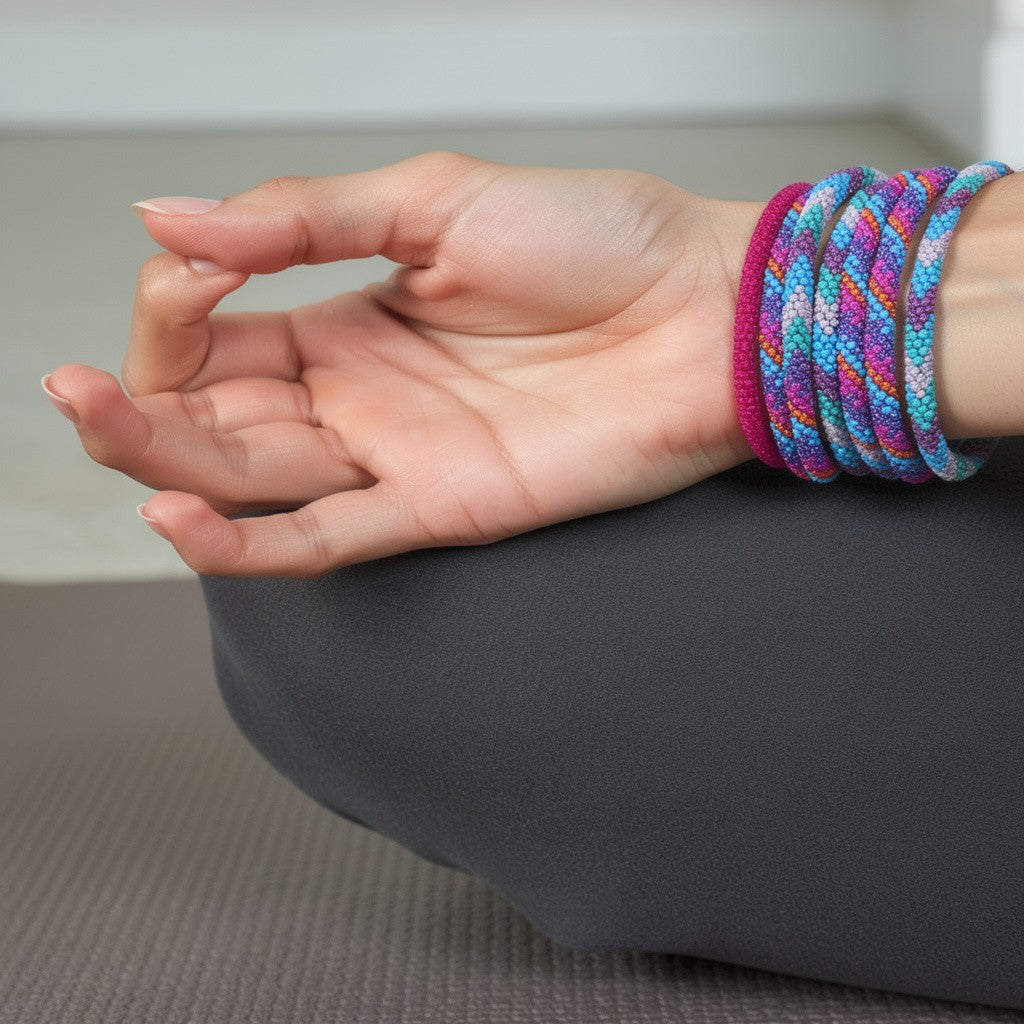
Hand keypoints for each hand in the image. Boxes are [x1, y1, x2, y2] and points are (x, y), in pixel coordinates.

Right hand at [45, 151, 758, 576]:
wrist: (705, 311)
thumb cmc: (599, 242)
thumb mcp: (436, 198)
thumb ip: (304, 216)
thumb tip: (171, 214)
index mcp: (351, 314)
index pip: (216, 328)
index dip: (175, 306)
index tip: (182, 269)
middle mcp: (362, 392)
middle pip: (216, 415)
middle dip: (139, 403)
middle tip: (77, 387)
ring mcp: (396, 454)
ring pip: (251, 477)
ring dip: (164, 461)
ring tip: (101, 422)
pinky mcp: (441, 508)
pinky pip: (326, 538)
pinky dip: (249, 542)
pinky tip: (180, 519)